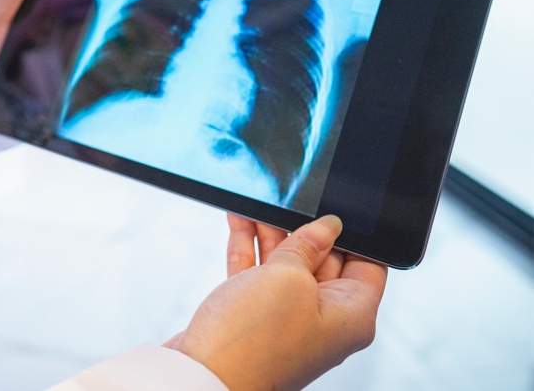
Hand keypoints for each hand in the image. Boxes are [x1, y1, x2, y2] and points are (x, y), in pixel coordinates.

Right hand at [164, 214, 387, 390]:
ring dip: (272, 233)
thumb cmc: (252, 342)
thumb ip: (307, 245)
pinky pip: (258, 276)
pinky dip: (250, 249)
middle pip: (324, 261)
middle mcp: (324, 320)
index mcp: (351, 315)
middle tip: (289, 199)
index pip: (368, 265)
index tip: (335, 206)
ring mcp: (288, 321)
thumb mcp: (288, 277)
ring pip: (286, 265)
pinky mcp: (255, 319)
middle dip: (304, 228)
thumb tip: (326, 227)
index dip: (355, 234)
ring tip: (258, 203)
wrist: (203, 377)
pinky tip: (240, 222)